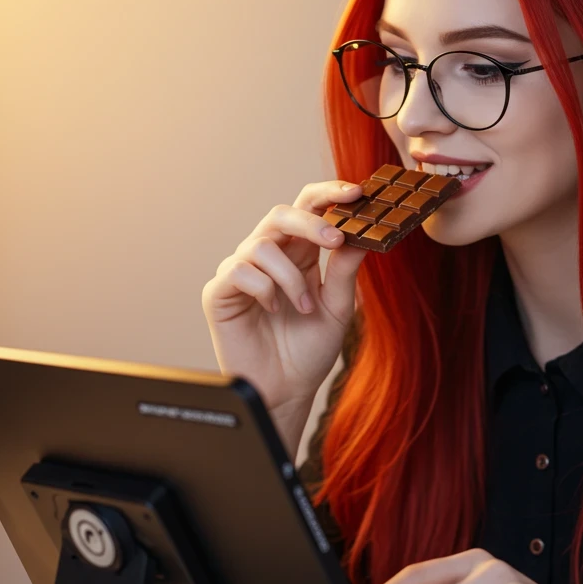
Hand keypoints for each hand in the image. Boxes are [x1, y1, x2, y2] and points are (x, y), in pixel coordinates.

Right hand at [201, 180, 368, 417]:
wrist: (285, 392)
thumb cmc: (309, 351)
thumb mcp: (337, 309)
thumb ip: (344, 271)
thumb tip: (362, 234)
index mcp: (300, 254)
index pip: (309, 209)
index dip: (329, 194)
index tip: (356, 191)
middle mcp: (270, 257)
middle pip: (282, 214)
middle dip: (311, 221)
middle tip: (335, 239)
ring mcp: (242, 272)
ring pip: (262, 245)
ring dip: (291, 277)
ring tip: (304, 308)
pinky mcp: (220, 292)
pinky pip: (238, 270)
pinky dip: (262, 288)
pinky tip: (272, 309)